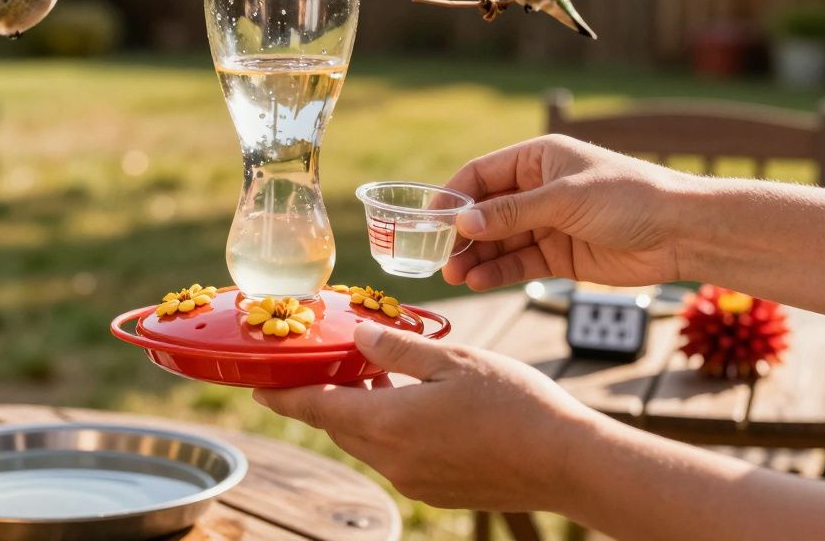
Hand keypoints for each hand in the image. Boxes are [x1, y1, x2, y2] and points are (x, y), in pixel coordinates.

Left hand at [254, 322, 602, 510]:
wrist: (567, 462)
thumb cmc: (514, 402)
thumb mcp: (451, 359)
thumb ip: (397, 347)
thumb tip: (357, 335)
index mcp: (387, 425)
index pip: (314, 408)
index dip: (281, 395)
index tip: (256, 384)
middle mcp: (392, 460)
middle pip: (338, 425)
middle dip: (322, 397)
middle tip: (316, 366)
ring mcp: (415, 481)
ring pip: (368, 441)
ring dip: (359, 410)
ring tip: (369, 374)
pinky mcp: (437, 490)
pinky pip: (395, 455)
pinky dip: (388, 427)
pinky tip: (410, 402)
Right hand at [443, 134, 688, 290]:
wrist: (682, 232)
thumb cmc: (629, 197)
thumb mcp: (565, 198)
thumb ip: (511, 213)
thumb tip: (461, 224)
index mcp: (537, 159)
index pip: (480, 175)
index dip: (452, 197)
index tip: (428, 222)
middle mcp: (537, 189)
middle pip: (484, 212)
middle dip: (461, 234)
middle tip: (439, 258)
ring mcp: (547, 224)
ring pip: (498, 241)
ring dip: (475, 258)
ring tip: (455, 275)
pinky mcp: (559, 256)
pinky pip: (518, 263)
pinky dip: (498, 272)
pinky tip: (479, 281)